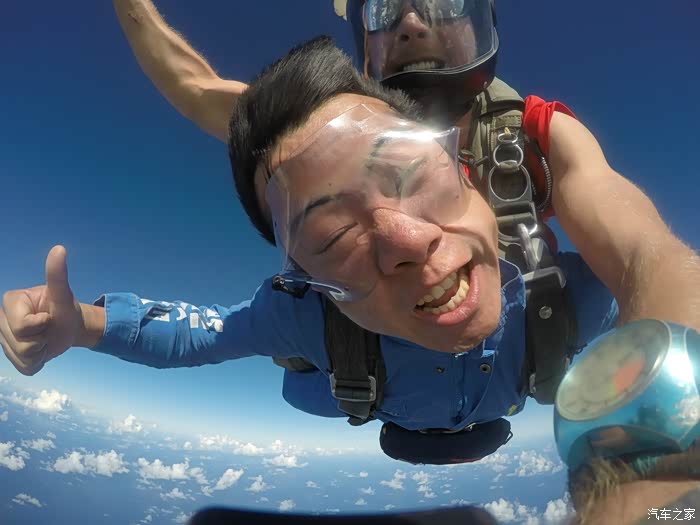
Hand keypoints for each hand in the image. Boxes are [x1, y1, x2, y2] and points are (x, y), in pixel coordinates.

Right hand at [0, 246, 83, 374]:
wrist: (70, 328)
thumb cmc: (65, 309)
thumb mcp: (63, 295)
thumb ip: (58, 275)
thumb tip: (59, 249)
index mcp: (11, 301)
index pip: (21, 326)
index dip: (41, 325)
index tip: (48, 317)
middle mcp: (1, 319)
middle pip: (20, 344)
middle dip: (41, 340)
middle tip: (48, 329)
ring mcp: (4, 338)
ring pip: (22, 357)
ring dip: (40, 352)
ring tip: (45, 339)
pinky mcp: (11, 355)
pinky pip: (24, 367)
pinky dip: (38, 362)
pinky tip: (41, 351)